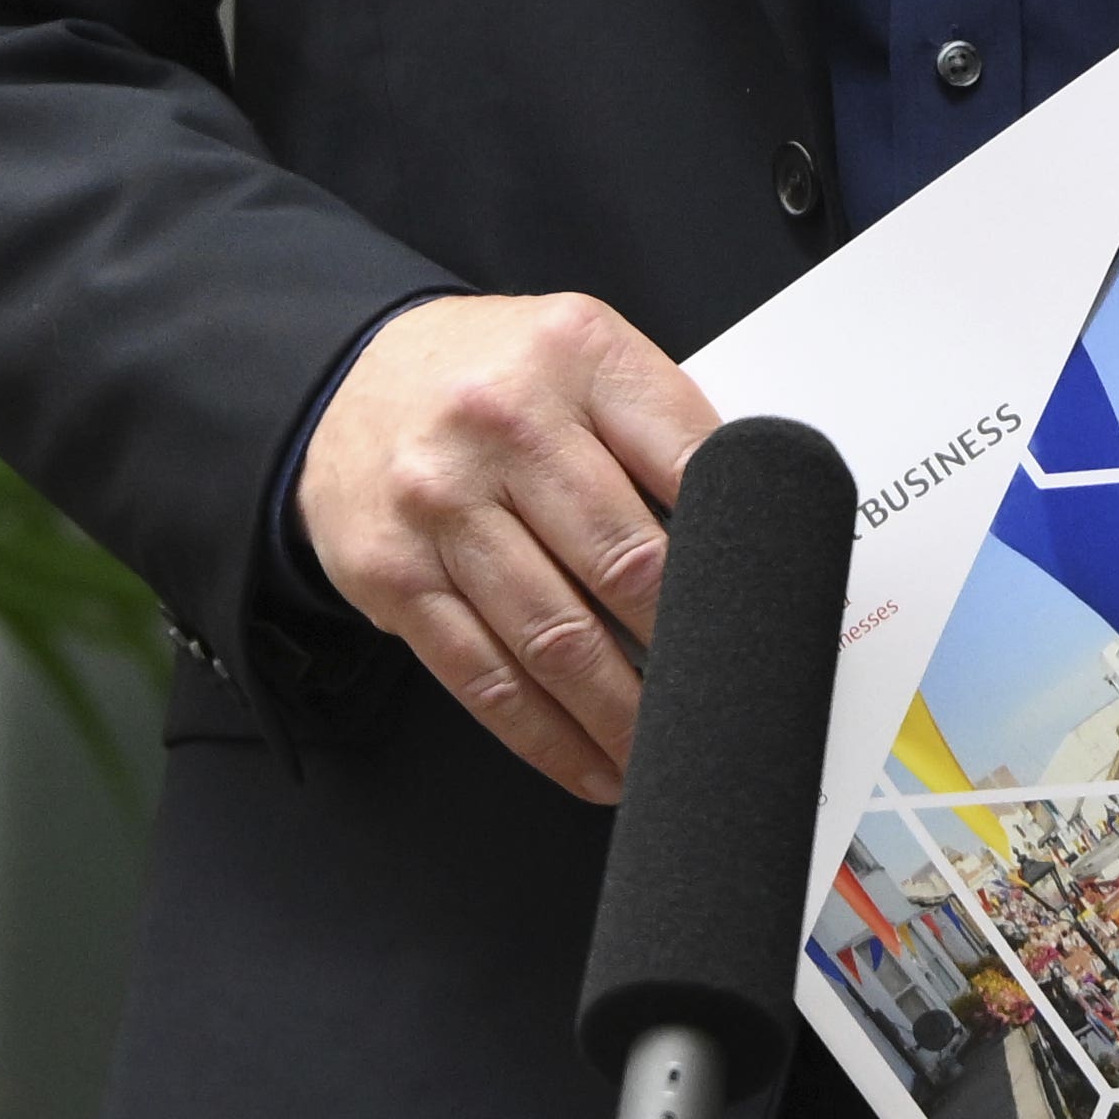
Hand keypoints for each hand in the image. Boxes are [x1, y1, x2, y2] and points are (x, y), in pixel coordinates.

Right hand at [298, 292, 719, 802]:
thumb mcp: (584, 356)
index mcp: (577, 353)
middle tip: (729, 700)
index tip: (773, 617)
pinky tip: (591, 764)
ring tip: (667, 751)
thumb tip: (749, 546)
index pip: (693, 465)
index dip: (740, 556)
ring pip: (557, 640)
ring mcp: (439, 502)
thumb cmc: (491, 379)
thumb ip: (660, 428)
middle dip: (689, 652)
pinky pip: (484, 678)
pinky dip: (548, 739)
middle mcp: (502, 421)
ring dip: (625, 719)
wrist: (345, 377)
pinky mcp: (392, 574)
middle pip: (627, 564)